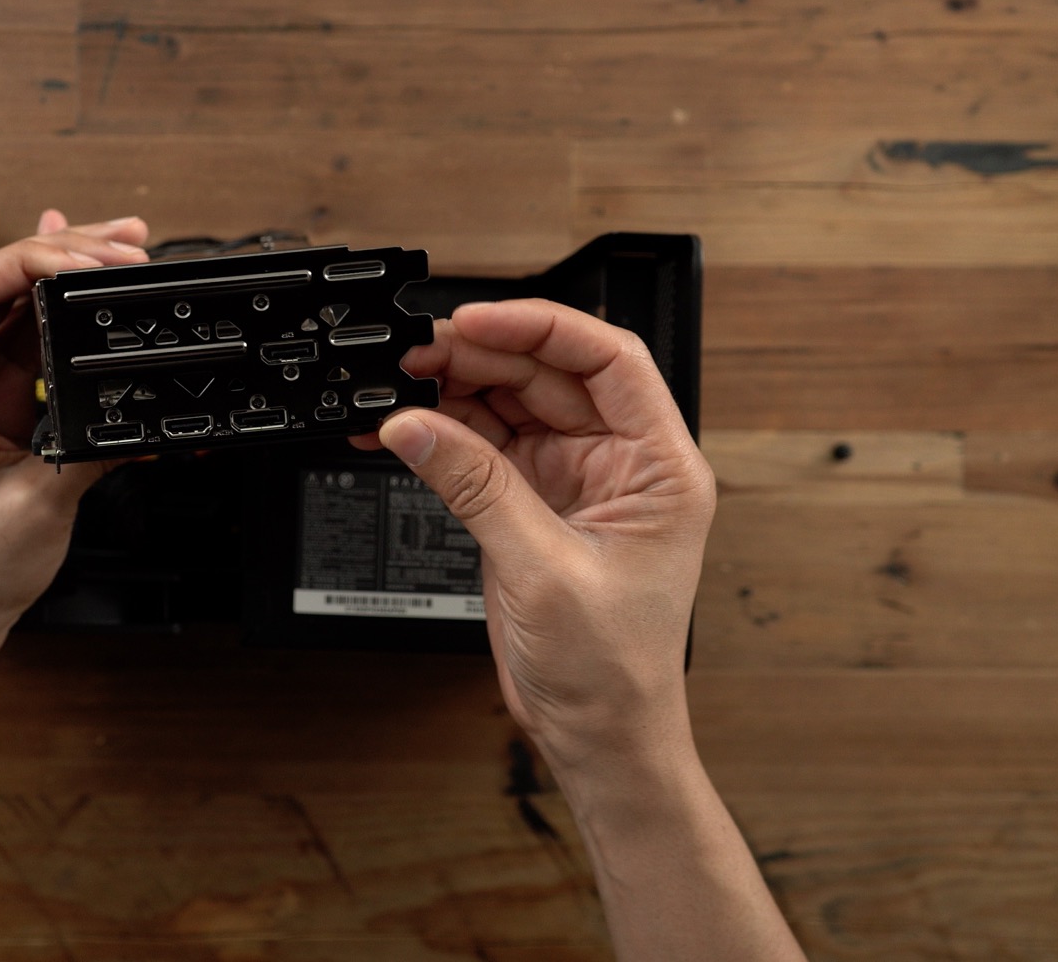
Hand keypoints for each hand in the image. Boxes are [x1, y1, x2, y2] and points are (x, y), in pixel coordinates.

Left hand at [0, 210, 149, 695]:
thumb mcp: (37, 508)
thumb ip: (86, 449)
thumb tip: (132, 413)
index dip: (29, 263)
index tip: (86, 260)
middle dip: (61, 257)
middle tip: (124, 244)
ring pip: (13, 312)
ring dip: (66, 278)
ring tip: (121, 249)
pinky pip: (23, 346)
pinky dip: (59, 316)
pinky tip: (84, 284)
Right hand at [350, 300, 715, 764]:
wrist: (598, 736)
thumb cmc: (615, 670)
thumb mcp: (544, 569)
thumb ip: (477, 487)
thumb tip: (417, 424)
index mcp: (660, 467)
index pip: (608, 359)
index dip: (541, 327)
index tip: (477, 322)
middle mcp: (619, 465)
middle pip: (548, 376)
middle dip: (481, 358)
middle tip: (417, 356)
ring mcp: (571, 484)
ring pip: (509, 408)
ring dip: (453, 393)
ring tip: (398, 387)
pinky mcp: (529, 509)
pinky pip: (480, 453)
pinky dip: (439, 438)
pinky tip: (400, 430)